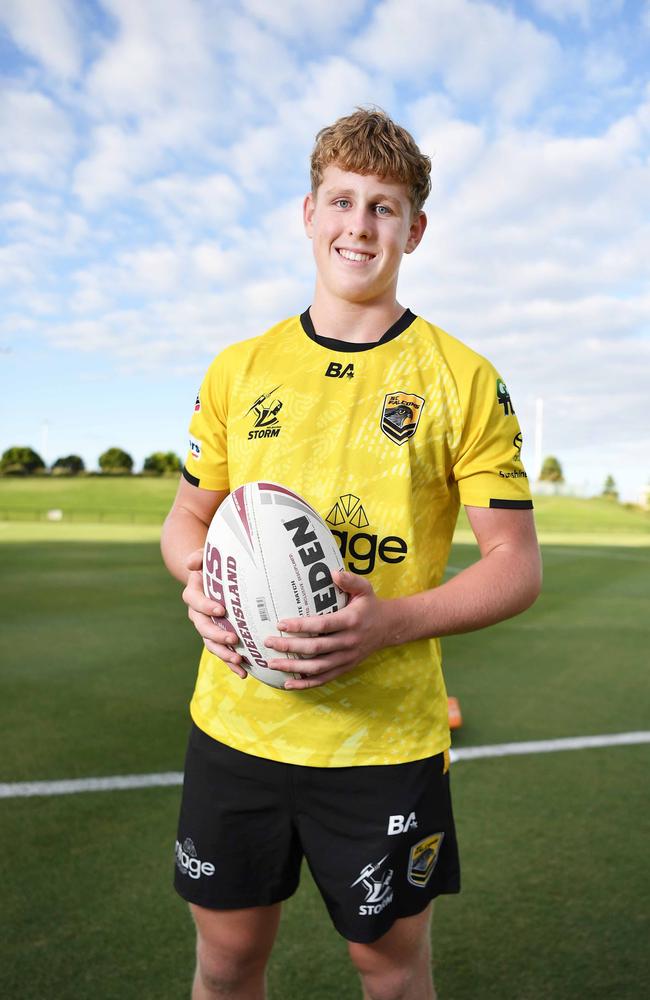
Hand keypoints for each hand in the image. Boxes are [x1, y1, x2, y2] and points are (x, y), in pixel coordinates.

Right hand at [182, 549, 246, 678]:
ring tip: (239, 661)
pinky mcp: (217, 636)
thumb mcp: (207, 556)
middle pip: (202, 627)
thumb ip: (199, 556)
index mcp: (193, 593)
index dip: (206, 606)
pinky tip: (244, 672)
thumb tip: (191, 563)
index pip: (195, 600)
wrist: (215, 577)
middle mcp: (197, 613)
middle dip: (217, 635)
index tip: (221, 610)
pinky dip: (231, 663)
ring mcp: (207, 627)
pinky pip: (222, 651)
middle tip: (233, 640)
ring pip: (210, 643)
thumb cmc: (214, 565)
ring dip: (224, 654)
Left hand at [263, 571, 391, 689]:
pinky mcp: (345, 667)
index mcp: (351, 621)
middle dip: (290, 646)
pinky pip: (324, 678)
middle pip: (315, 648)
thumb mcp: (364, 588)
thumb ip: (349, 580)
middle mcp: (349, 642)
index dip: (301, 626)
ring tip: (272, 664)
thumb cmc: (370, 605)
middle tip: (268, 642)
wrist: (390, 627)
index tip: (280, 624)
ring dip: (293, 667)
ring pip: (317, 667)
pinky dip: (306, 683)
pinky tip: (289, 684)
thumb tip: (332, 572)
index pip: (322, 625)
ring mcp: (347, 657)